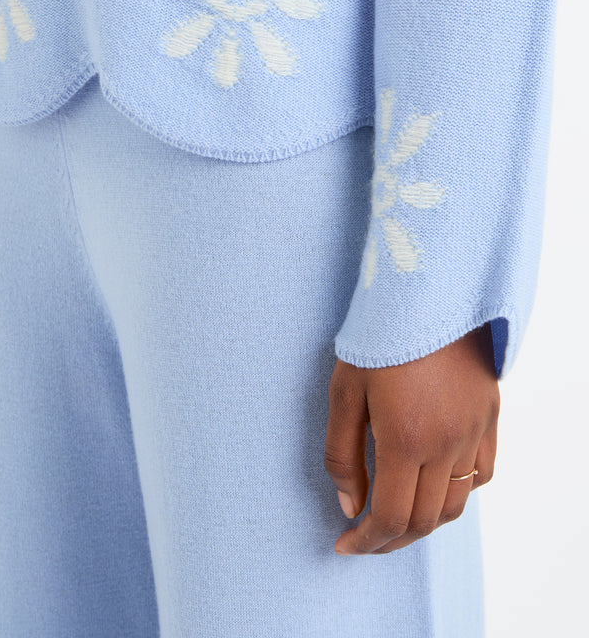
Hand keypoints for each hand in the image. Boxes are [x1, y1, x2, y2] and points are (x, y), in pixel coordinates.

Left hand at [324, 323, 498, 554]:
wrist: (427, 288)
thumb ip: (343, 454)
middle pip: (426, 520)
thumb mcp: (344, 391)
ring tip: (396, 517)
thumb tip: (349, 506)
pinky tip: (434, 483)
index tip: (345, 545)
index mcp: (407, 440)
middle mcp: (448, 443)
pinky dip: (458, 492)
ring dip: (425, 522)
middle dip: (391, 540)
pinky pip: (482, 473)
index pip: (392, 518)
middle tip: (364, 538)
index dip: (367, 542)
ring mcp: (475, 431)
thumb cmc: (377, 335)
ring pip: (457, 504)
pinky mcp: (490, 415)